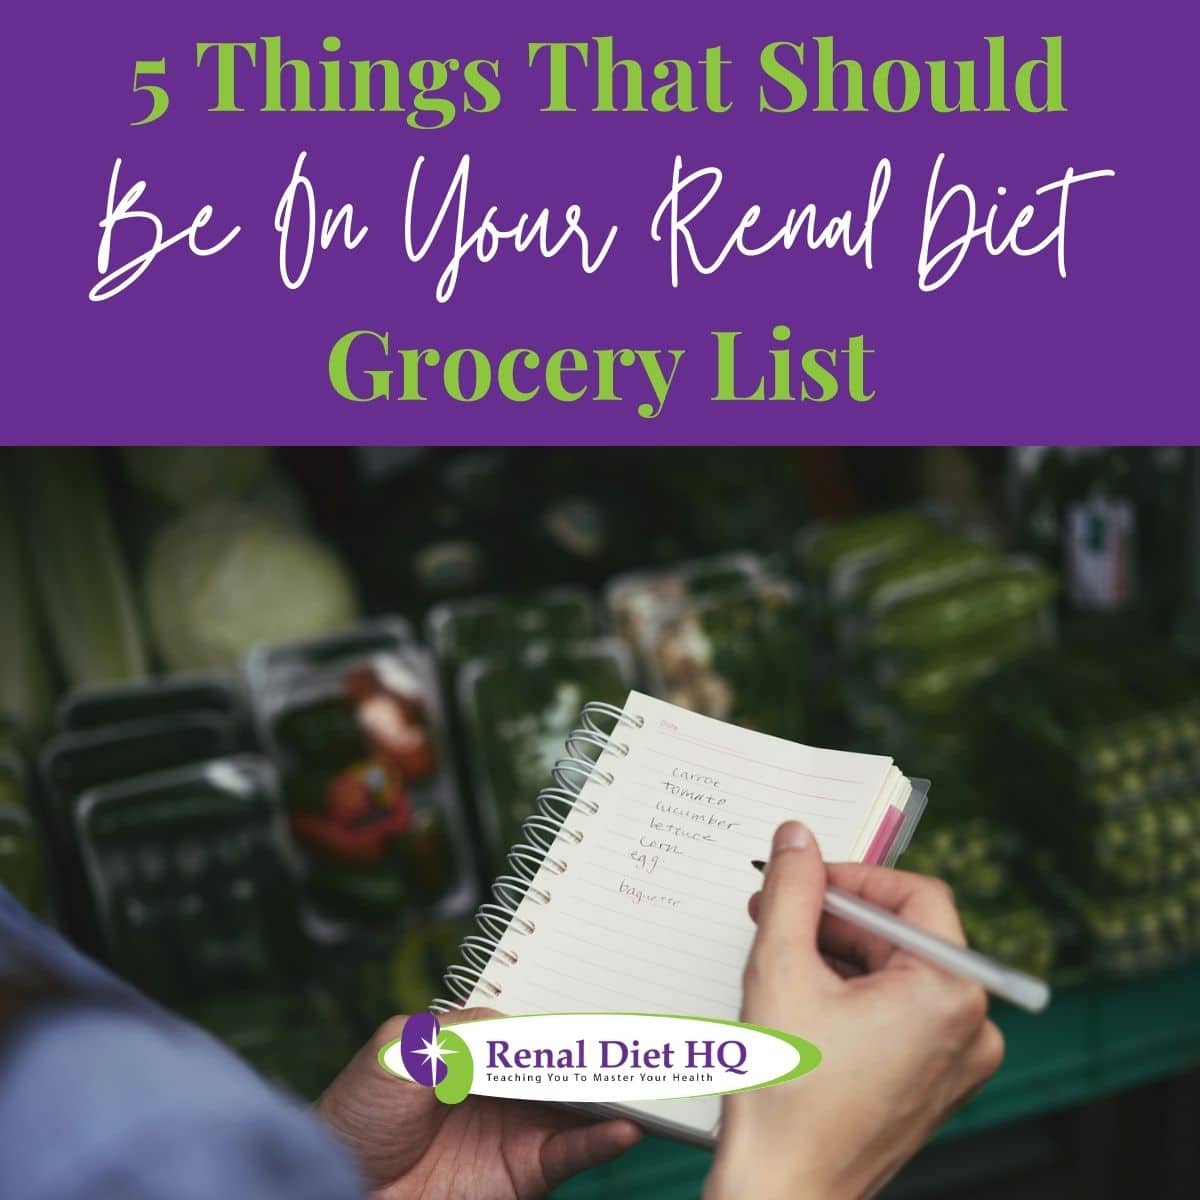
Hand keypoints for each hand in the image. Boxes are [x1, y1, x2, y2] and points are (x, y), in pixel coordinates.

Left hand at [315, 1008, 640, 1199]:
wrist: (340, 1186)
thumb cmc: (357, 1113)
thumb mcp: (401, 1049)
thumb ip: (462, 1031)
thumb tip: (517, 1024)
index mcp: (473, 1048)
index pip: (529, 1022)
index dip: (562, 1010)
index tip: (609, 989)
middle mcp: (503, 1084)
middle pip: (563, 1059)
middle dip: (599, 1044)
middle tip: (644, 1027)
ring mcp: (517, 1127)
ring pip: (578, 1101)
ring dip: (612, 1088)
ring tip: (650, 1071)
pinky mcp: (524, 1171)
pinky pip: (571, 1153)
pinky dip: (601, 1140)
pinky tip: (623, 1126)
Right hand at [706, 822, 1003, 1199]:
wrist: (784, 1193)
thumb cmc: (787, 1097)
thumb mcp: (780, 968)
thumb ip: (793, 889)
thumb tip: (797, 837)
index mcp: (950, 994)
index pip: (914, 895)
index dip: (852, 877)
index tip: (802, 879)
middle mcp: (971, 1027)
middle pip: (904, 934)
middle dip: (835, 919)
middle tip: (775, 914)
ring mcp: (957, 1062)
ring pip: (898, 972)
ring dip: (839, 955)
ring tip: (781, 961)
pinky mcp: (936, 1084)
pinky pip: (901, 1012)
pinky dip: (854, 995)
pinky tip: (803, 1000)